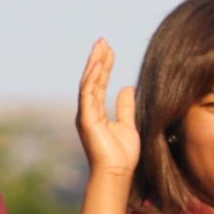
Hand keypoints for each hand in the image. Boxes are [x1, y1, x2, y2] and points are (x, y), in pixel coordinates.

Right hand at [76, 38, 139, 176]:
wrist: (117, 173)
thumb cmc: (122, 155)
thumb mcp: (128, 124)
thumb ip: (125, 106)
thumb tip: (128, 87)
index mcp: (96, 113)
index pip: (99, 84)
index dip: (105, 66)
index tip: (110, 50)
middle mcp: (88, 112)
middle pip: (91, 80)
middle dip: (97, 59)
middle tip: (103, 40)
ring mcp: (85, 115)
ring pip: (88, 83)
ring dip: (94, 63)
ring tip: (101, 46)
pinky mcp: (87, 120)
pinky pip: (88, 94)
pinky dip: (93, 77)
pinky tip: (100, 63)